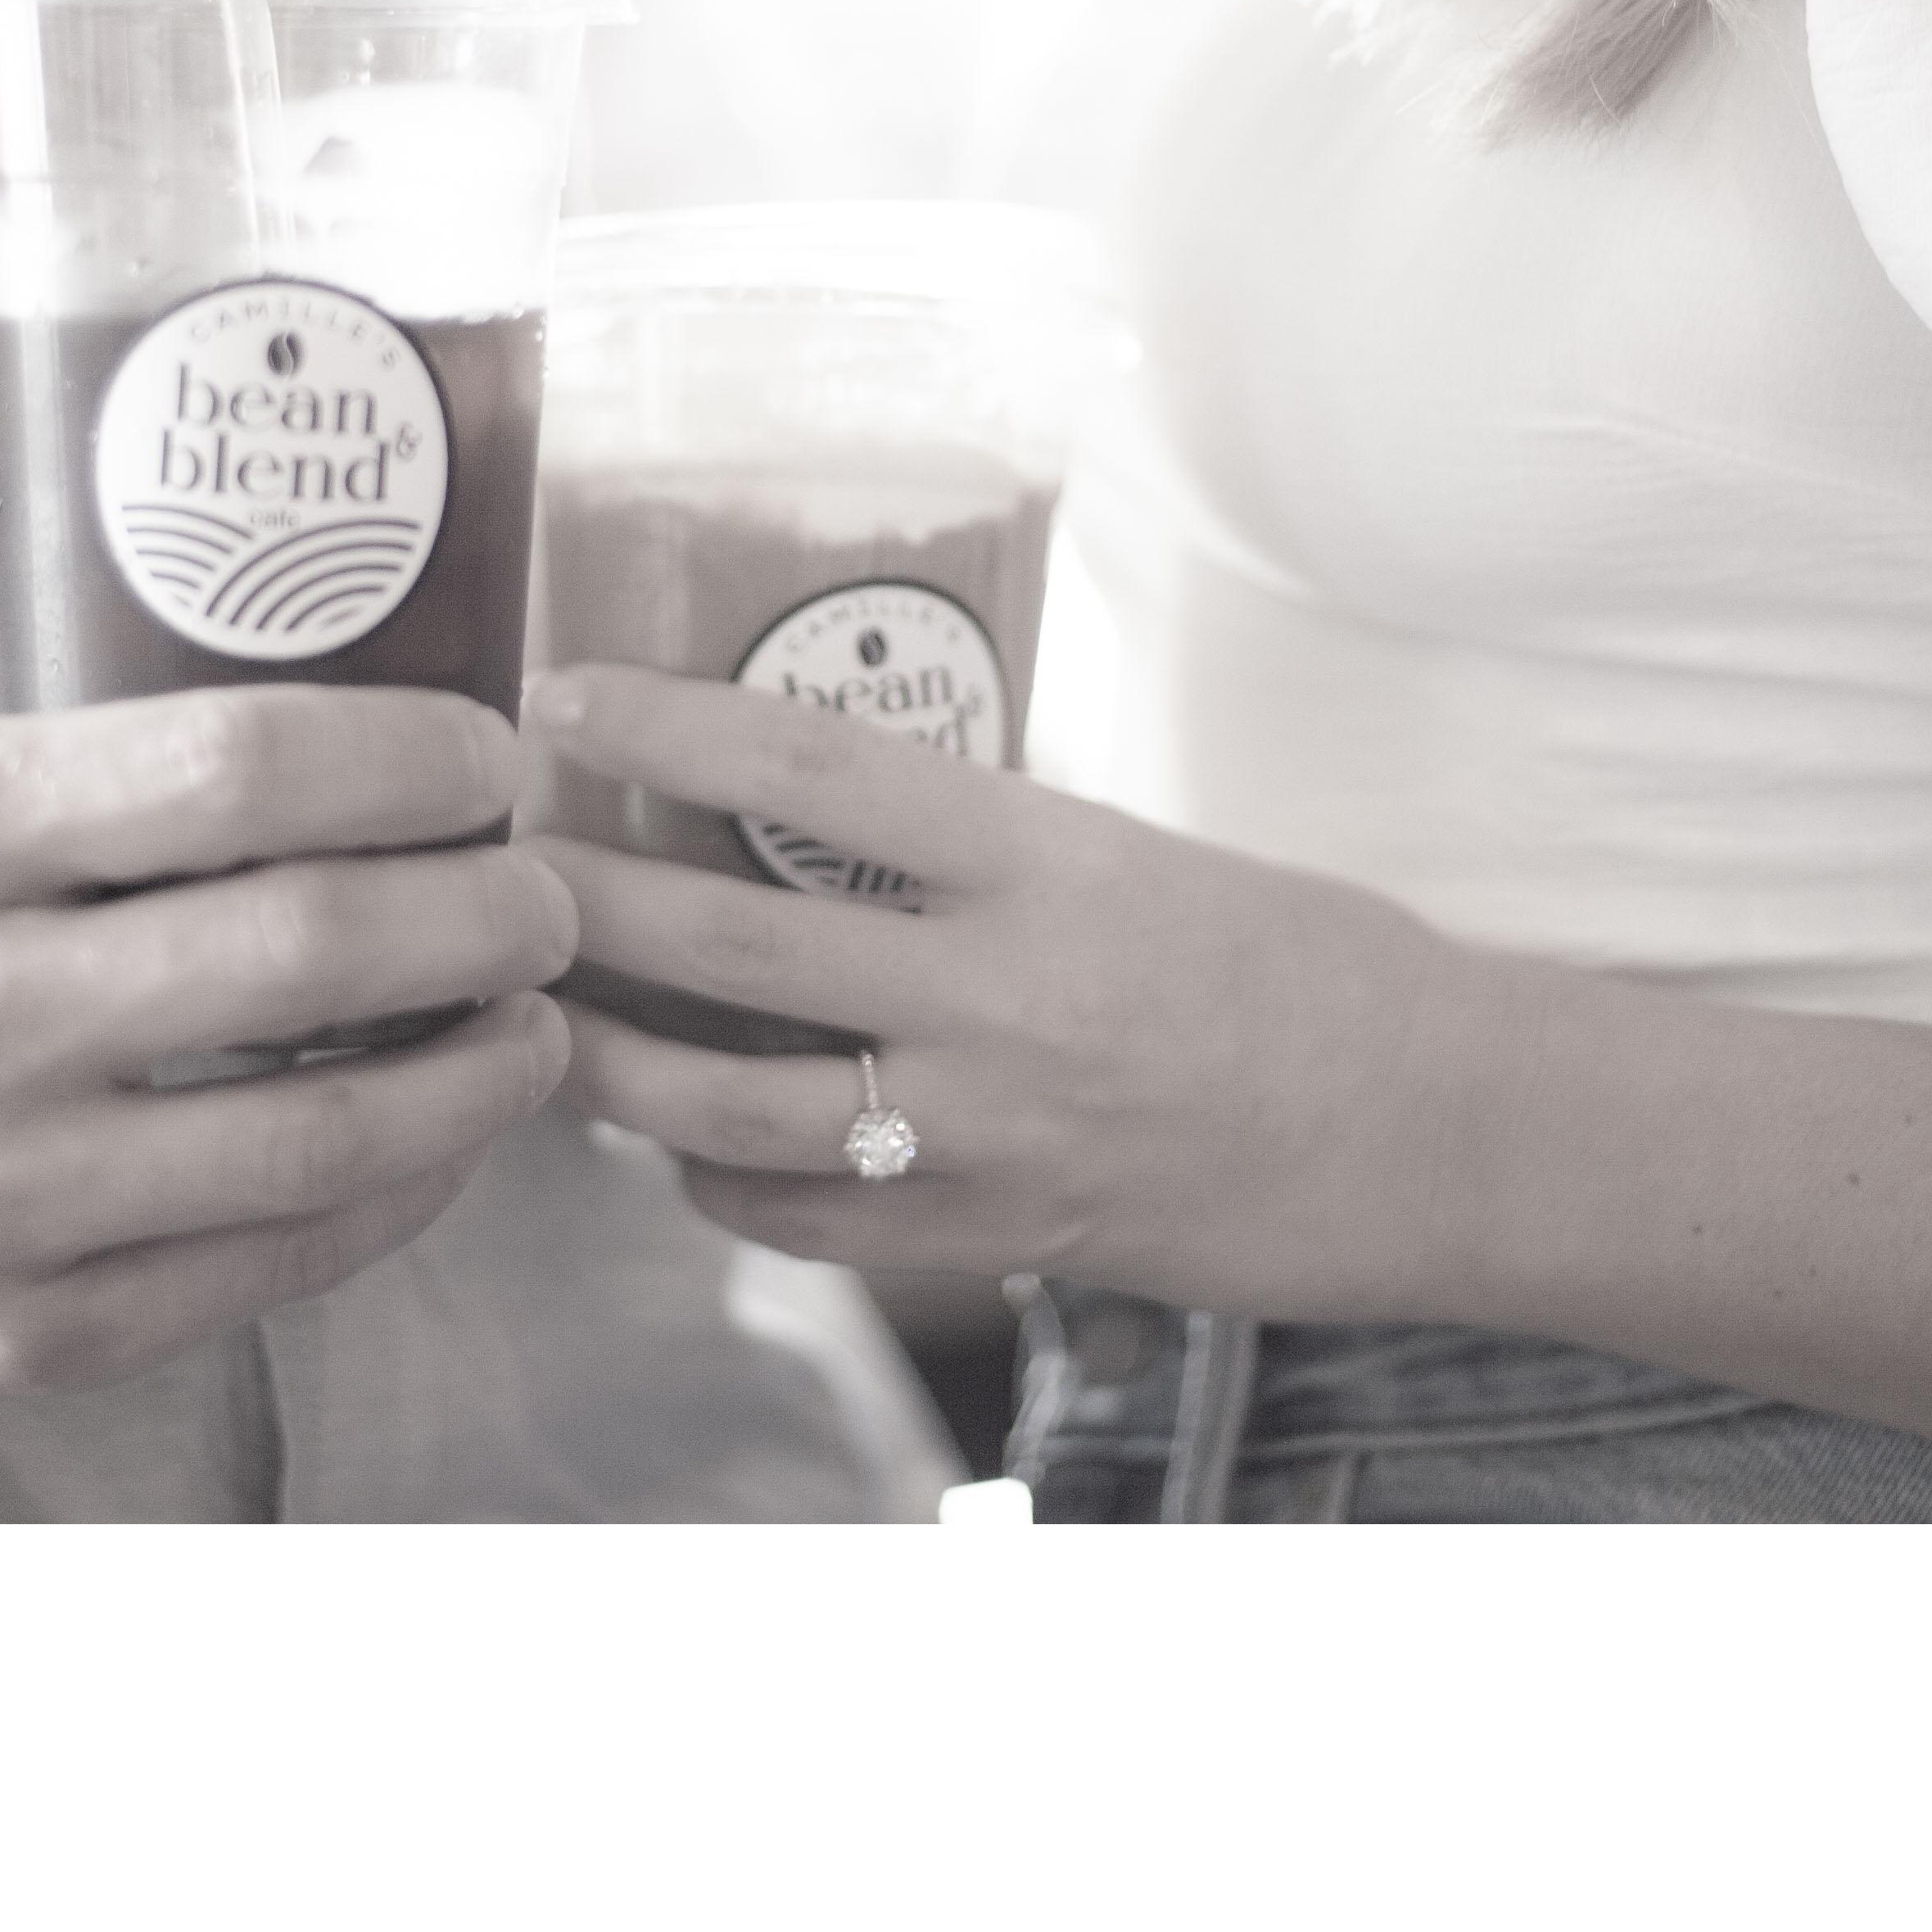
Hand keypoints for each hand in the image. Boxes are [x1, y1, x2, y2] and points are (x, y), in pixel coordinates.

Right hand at [0, 679, 575, 1409]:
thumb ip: (76, 728)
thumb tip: (315, 661)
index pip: (234, 766)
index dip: (408, 755)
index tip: (488, 757)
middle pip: (312, 943)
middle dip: (487, 910)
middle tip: (548, 891)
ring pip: (325, 1131)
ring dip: (481, 1067)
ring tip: (540, 1017)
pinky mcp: (23, 1333)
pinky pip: (278, 1261)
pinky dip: (406, 1191)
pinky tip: (453, 1134)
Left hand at [524, 664, 1472, 1316]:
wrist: (1434, 1129)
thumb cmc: (1297, 961)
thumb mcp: (1132, 851)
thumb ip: (977, 843)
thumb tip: (815, 808)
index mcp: (1043, 859)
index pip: (810, 765)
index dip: (666, 725)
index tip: (564, 694)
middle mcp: (1000, 993)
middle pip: (729, 939)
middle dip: (585, 901)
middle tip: (497, 867)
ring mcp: (992, 1133)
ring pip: (728, 1105)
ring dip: (610, 1063)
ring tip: (544, 1017)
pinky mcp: (998, 1237)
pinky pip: (801, 1220)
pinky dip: (717, 1180)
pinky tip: (682, 1145)